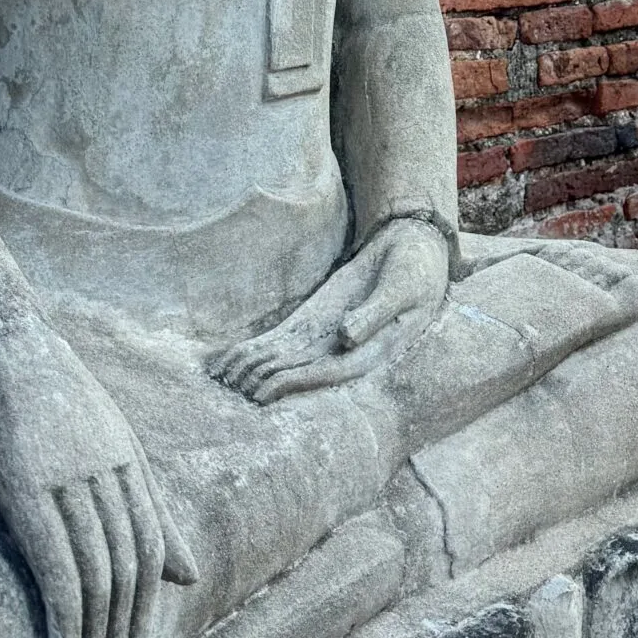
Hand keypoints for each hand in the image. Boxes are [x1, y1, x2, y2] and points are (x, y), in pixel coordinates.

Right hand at [0, 329, 197, 637]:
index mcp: (133, 472)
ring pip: (100, 590)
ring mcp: (75, 487)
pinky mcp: (33, 496)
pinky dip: (69, 637)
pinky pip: (61, 580)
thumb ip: (149, 514)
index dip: (145, 623)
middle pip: (131, 582)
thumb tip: (189, 575)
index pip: (150, 562)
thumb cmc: (49, 402)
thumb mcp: (112, 453)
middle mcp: (113, 481)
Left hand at [212, 216, 449, 405]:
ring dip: (255, 366)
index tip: (262, 391)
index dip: (293, 384)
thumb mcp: (402, 287)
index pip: (326, 373)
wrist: (414, 246)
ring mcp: (329, 334)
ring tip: (220, 374)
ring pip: (287, 357)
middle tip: (228, 384)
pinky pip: (286, 336)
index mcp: (373, 350)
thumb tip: (344, 339)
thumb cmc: (416, 268)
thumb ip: (375, 313)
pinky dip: (260, 346)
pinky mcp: (318, 318)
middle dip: (263, 378)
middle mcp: (346, 350)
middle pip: (298, 370)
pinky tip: (234, 356)